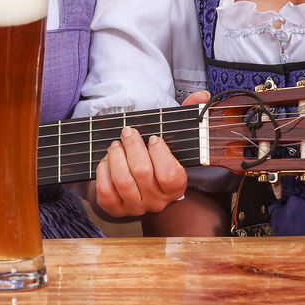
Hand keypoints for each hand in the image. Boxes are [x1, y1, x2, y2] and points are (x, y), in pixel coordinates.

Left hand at [89, 90, 210, 218]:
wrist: (133, 187)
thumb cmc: (154, 158)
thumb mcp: (172, 139)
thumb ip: (189, 116)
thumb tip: (201, 95)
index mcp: (176, 187)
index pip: (170, 174)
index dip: (159, 153)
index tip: (153, 138)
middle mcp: (157, 202)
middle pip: (142, 172)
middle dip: (132, 145)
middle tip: (128, 132)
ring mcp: (135, 207)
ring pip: (122, 180)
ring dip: (116, 156)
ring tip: (116, 145)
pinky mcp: (114, 210)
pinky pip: (105, 190)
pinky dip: (103, 170)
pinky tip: (107, 161)